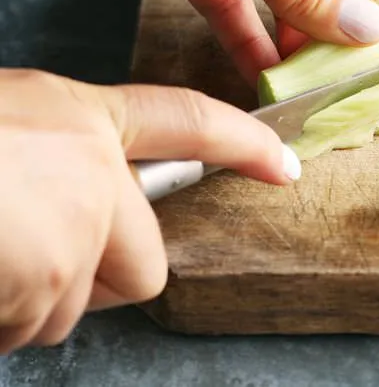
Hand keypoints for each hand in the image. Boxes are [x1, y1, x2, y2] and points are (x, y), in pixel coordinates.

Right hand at [0, 68, 296, 353]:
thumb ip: (48, 155)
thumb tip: (60, 196)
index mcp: (76, 118)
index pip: (189, 122)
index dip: (243, 143)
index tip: (282, 163)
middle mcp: (94, 174)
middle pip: (145, 266)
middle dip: (96, 283)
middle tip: (29, 266)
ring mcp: (75, 232)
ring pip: (67, 310)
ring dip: (21, 305)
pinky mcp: (47, 283)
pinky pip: (22, 332)